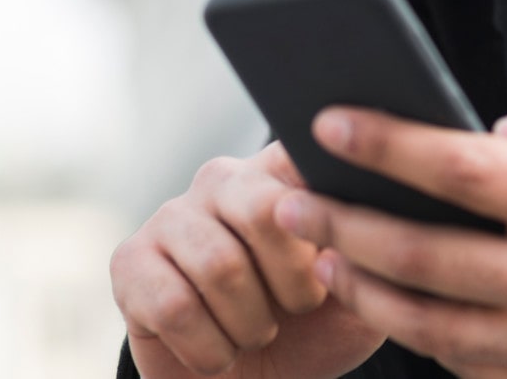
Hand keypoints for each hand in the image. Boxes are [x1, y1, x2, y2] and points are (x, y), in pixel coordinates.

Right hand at [109, 141, 383, 377]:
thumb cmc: (318, 328)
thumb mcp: (365, 286)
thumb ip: (376, 241)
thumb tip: (375, 205)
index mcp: (285, 168)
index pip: (306, 155)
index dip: (327, 210)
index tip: (337, 248)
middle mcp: (227, 177)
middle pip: (264, 210)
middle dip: (293, 280)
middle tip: (300, 309)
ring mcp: (174, 214)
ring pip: (219, 265)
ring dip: (251, 323)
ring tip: (261, 332)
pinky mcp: (130, 261)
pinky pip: (173, 305)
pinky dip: (209, 348)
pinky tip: (221, 351)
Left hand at [276, 88, 506, 377]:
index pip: (465, 168)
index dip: (390, 141)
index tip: (333, 120)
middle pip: (422, 252)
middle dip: (340, 219)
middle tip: (282, 193)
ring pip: (425, 319)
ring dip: (358, 283)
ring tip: (310, 250)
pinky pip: (460, 359)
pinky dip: (408, 330)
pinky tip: (380, 298)